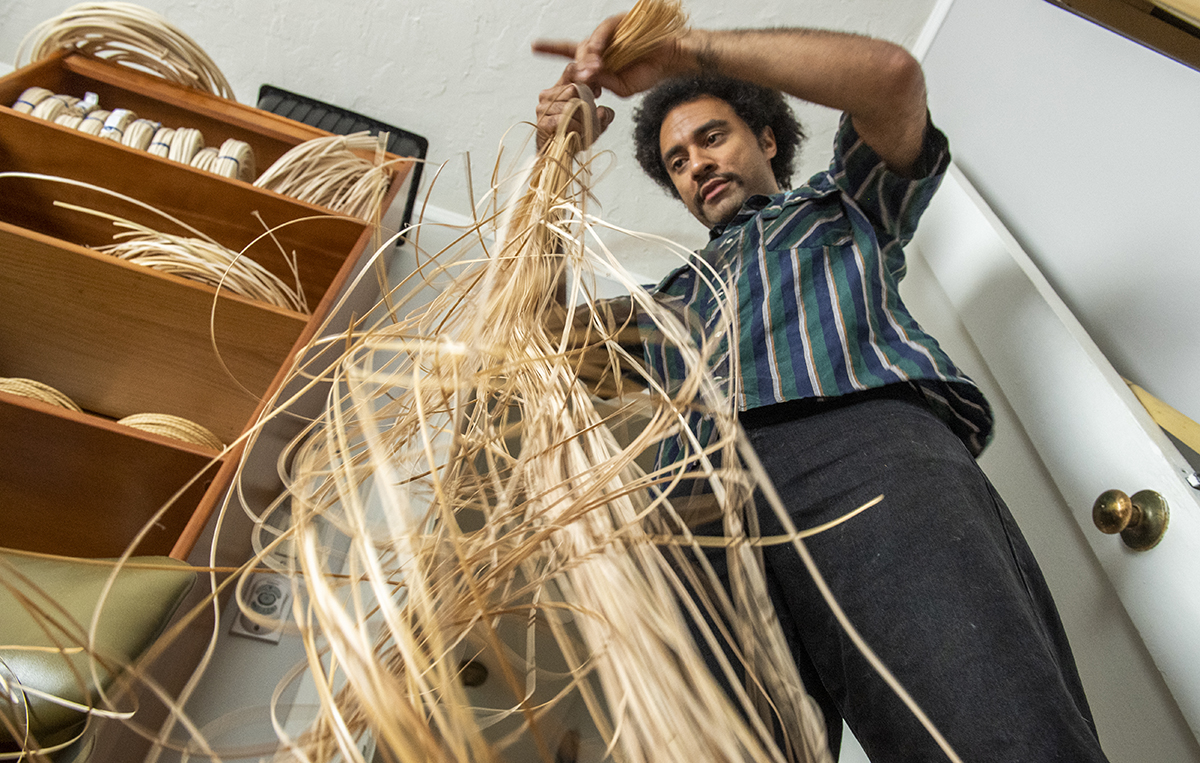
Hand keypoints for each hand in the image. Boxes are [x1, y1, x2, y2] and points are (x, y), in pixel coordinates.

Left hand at [532, 13, 690, 98]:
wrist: (671, 60)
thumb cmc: (647, 74)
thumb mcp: (623, 88)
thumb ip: (606, 83)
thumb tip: (589, 76)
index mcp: (597, 62)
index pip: (571, 56)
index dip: (553, 49)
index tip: (534, 46)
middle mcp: (598, 47)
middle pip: (577, 56)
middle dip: (578, 69)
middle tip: (584, 80)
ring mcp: (606, 35)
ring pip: (587, 46)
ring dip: (587, 60)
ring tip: (593, 71)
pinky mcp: (616, 24)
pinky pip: (601, 34)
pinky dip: (597, 46)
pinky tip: (598, 57)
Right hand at [535, 62, 614, 150]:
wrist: (560, 157)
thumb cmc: (576, 137)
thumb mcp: (596, 124)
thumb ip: (604, 115)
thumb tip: (603, 110)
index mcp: (560, 88)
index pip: (571, 70)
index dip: (586, 75)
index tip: (598, 91)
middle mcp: (548, 94)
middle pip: (574, 88)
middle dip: (587, 104)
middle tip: (590, 117)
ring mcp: (543, 108)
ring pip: (570, 105)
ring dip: (582, 119)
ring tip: (583, 129)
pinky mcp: (542, 122)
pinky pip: (564, 119)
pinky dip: (575, 127)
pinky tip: (577, 133)